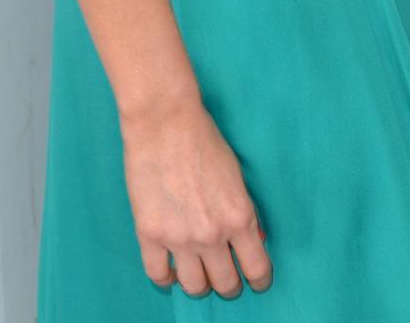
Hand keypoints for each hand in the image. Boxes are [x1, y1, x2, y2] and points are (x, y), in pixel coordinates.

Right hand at [122, 98, 271, 298]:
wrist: (165, 121)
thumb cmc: (204, 140)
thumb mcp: (237, 177)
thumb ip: (243, 213)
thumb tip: (252, 241)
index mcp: (239, 217)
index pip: (257, 268)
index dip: (259, 280)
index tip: (257, 282)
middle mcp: (212, 235)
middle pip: (226, 284)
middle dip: (230, 285)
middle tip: (227, 277)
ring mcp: (179, 238)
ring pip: (194, 287)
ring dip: (200, 284)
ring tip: (199, 274)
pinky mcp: (149, 234)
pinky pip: (158, 274)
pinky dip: (167, 278)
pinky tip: (171, 271)